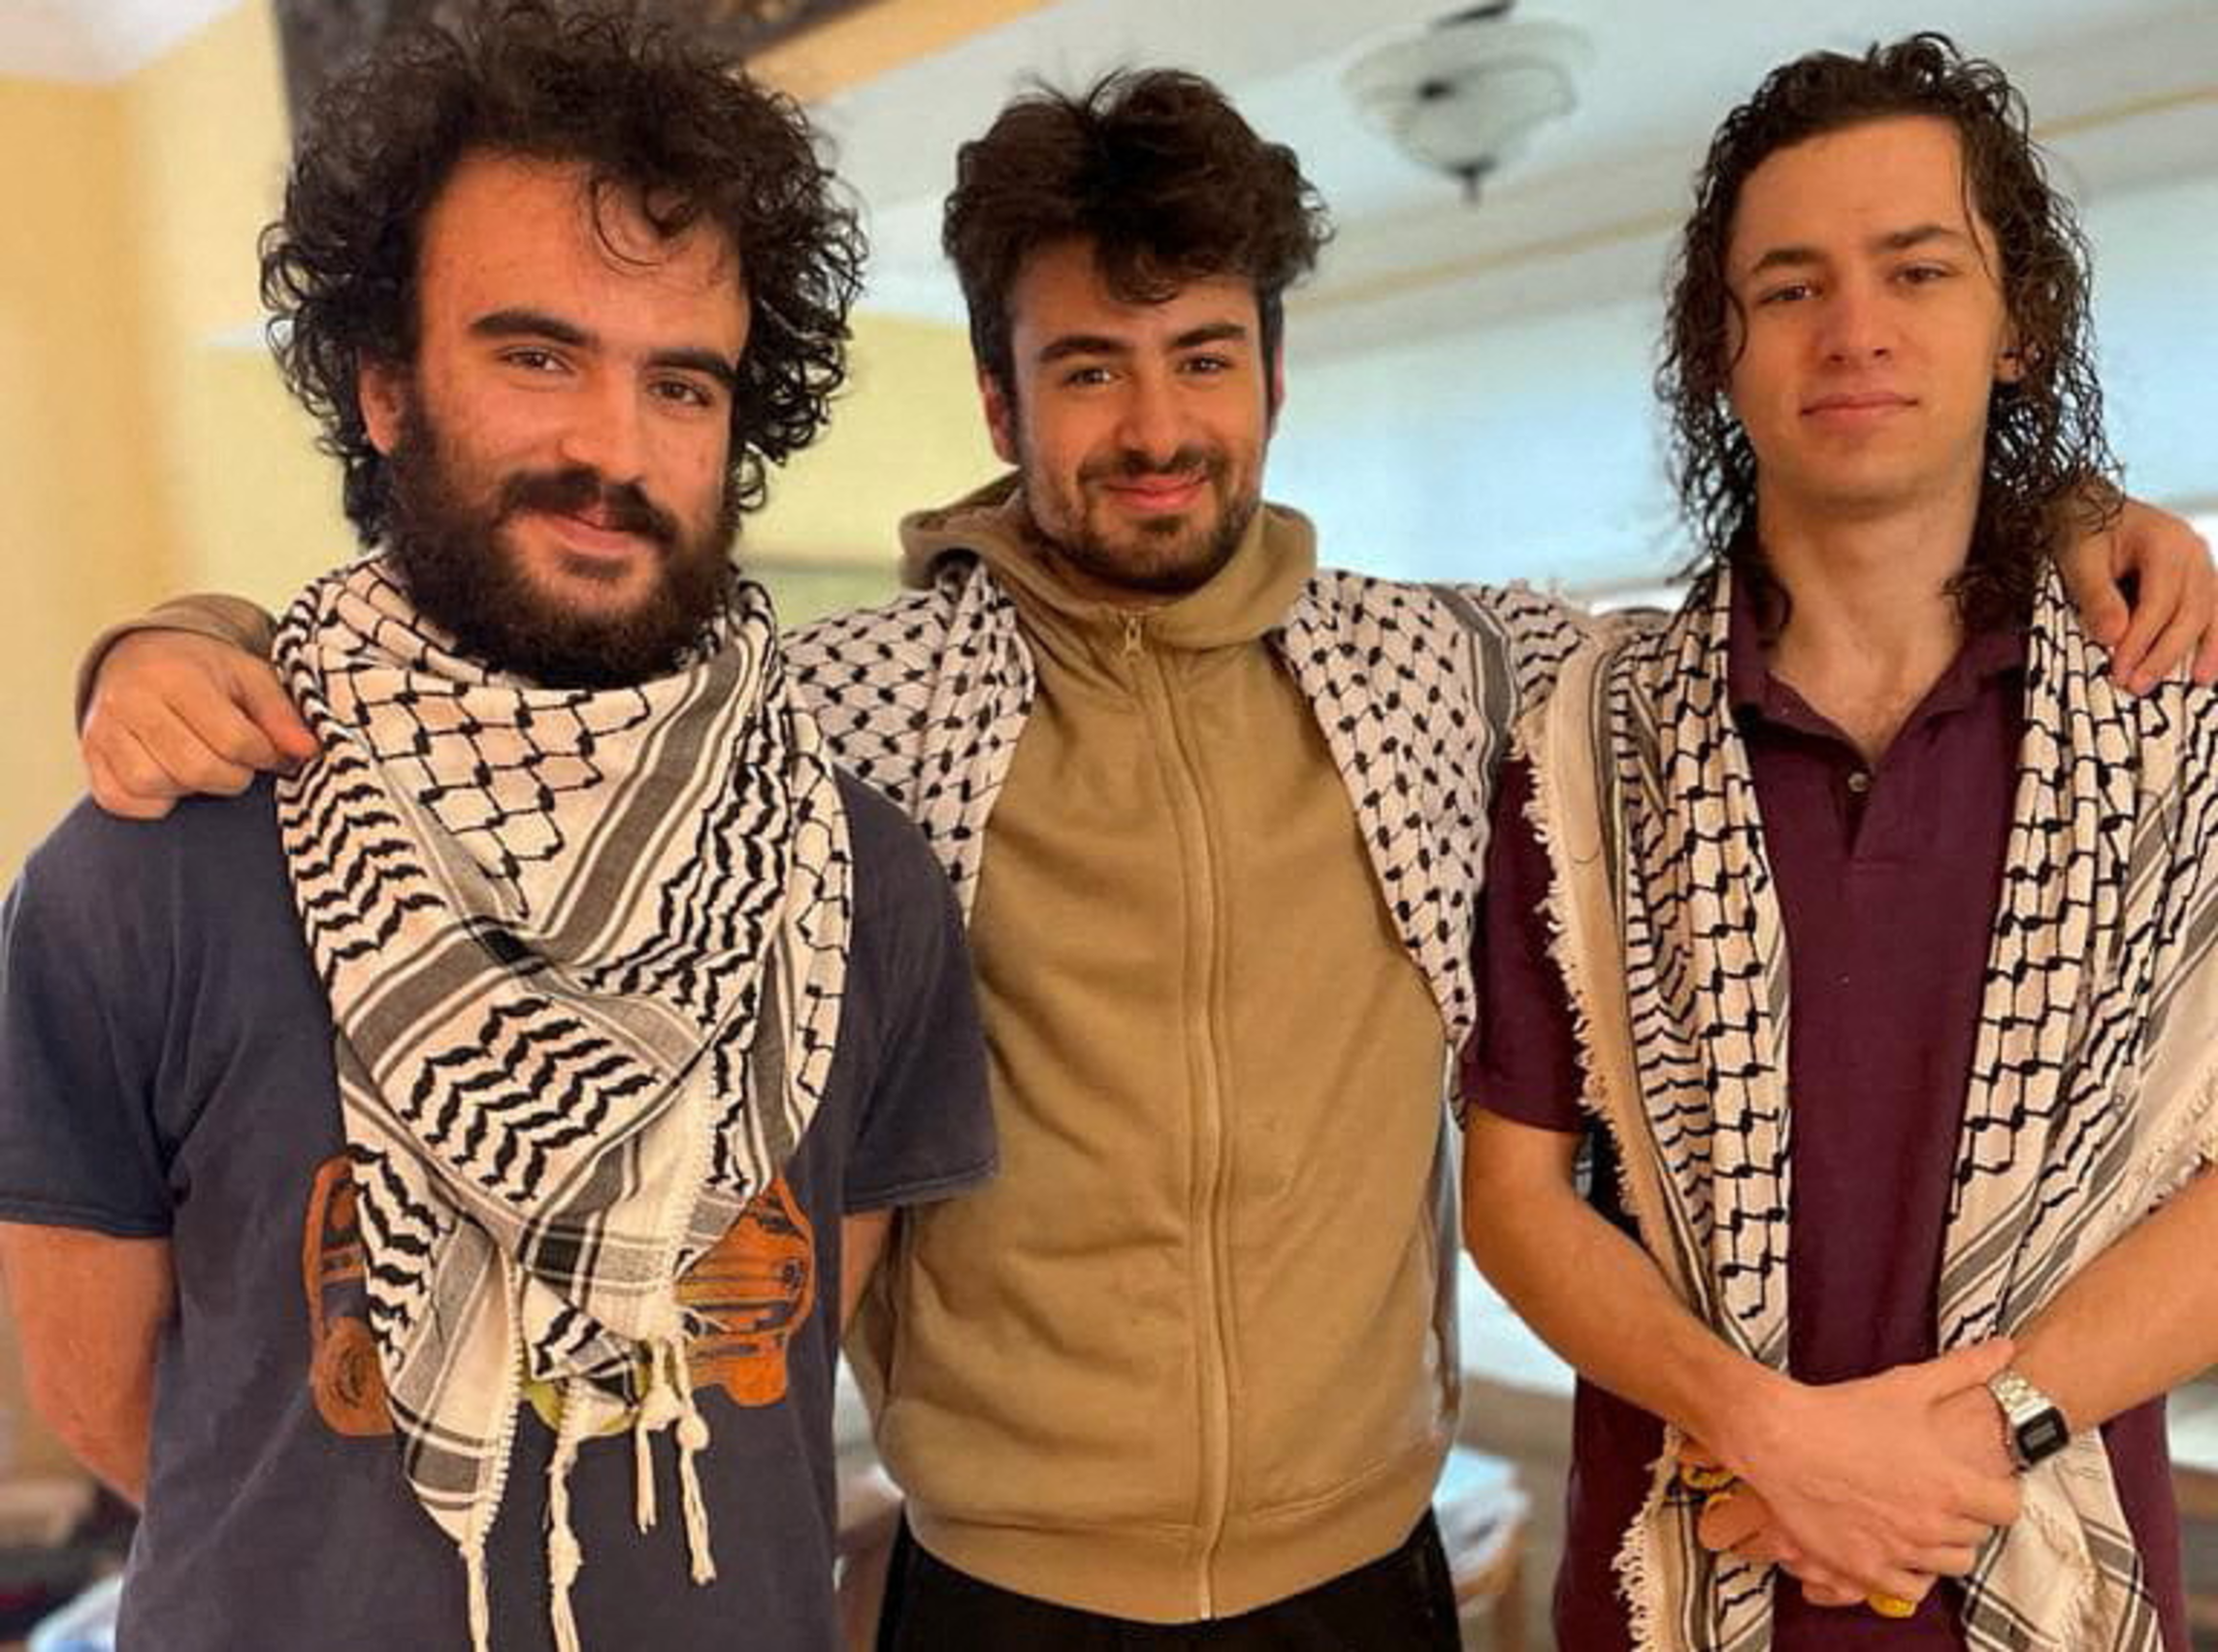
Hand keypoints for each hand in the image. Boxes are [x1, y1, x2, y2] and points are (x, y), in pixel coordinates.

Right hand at [82, 630, 315, 819]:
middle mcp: (131, 702)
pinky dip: (155, 802)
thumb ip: (281, 713)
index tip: (273, 753)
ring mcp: (103, 731)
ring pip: (155, 785)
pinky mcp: (89, 757)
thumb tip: (308, 751)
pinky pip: (122, 800)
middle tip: (241, 763)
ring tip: (205, 765)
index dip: (265, 756)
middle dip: (233, 776)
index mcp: (176, 676)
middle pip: (195, 769)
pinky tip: (172, 779)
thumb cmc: (203, 671)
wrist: (138, 657)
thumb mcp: (250, 676)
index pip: (232, 740)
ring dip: (192, 788)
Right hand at [1703, 1341, 2020, 1598]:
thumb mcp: (1908, 1384)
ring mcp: (1899, 1552)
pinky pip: (1912, 1590)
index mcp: (1950, 1484)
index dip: (1998, 1493)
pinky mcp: (1866, 1570)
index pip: (2008, 1508)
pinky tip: (1897, 1547)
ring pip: (1948, 1565)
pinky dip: (1912, 1574)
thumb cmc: (1843, 1411)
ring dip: (1940, 1545)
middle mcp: (1931, 1525)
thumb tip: (2005, 1347)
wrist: (1779, 1440)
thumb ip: (1964, 1369)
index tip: (1979, 1484)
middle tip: (1938, 1495)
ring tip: (1917, 1520)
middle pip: (1977, 1537)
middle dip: (1965, 1516)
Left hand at [2056, 494, 2217, 692]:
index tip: (2120, 671)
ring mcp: (2200, 562)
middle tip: (2138, 686)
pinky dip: (2215, 635)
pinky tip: (2210, 663)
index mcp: (2164, 541)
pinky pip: (2213, 608)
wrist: (2087, 503)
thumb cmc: (2080, 529)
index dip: (2141, 640)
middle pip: (2190, 610)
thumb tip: (2113, 638)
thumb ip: (2095, 596)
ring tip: (2199, 681)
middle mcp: (2192, 550)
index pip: (2159, 601)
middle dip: (2165, 653)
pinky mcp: (2198, 576)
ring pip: (2211, 610)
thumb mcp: (2077, 558)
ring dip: (2206, 648)